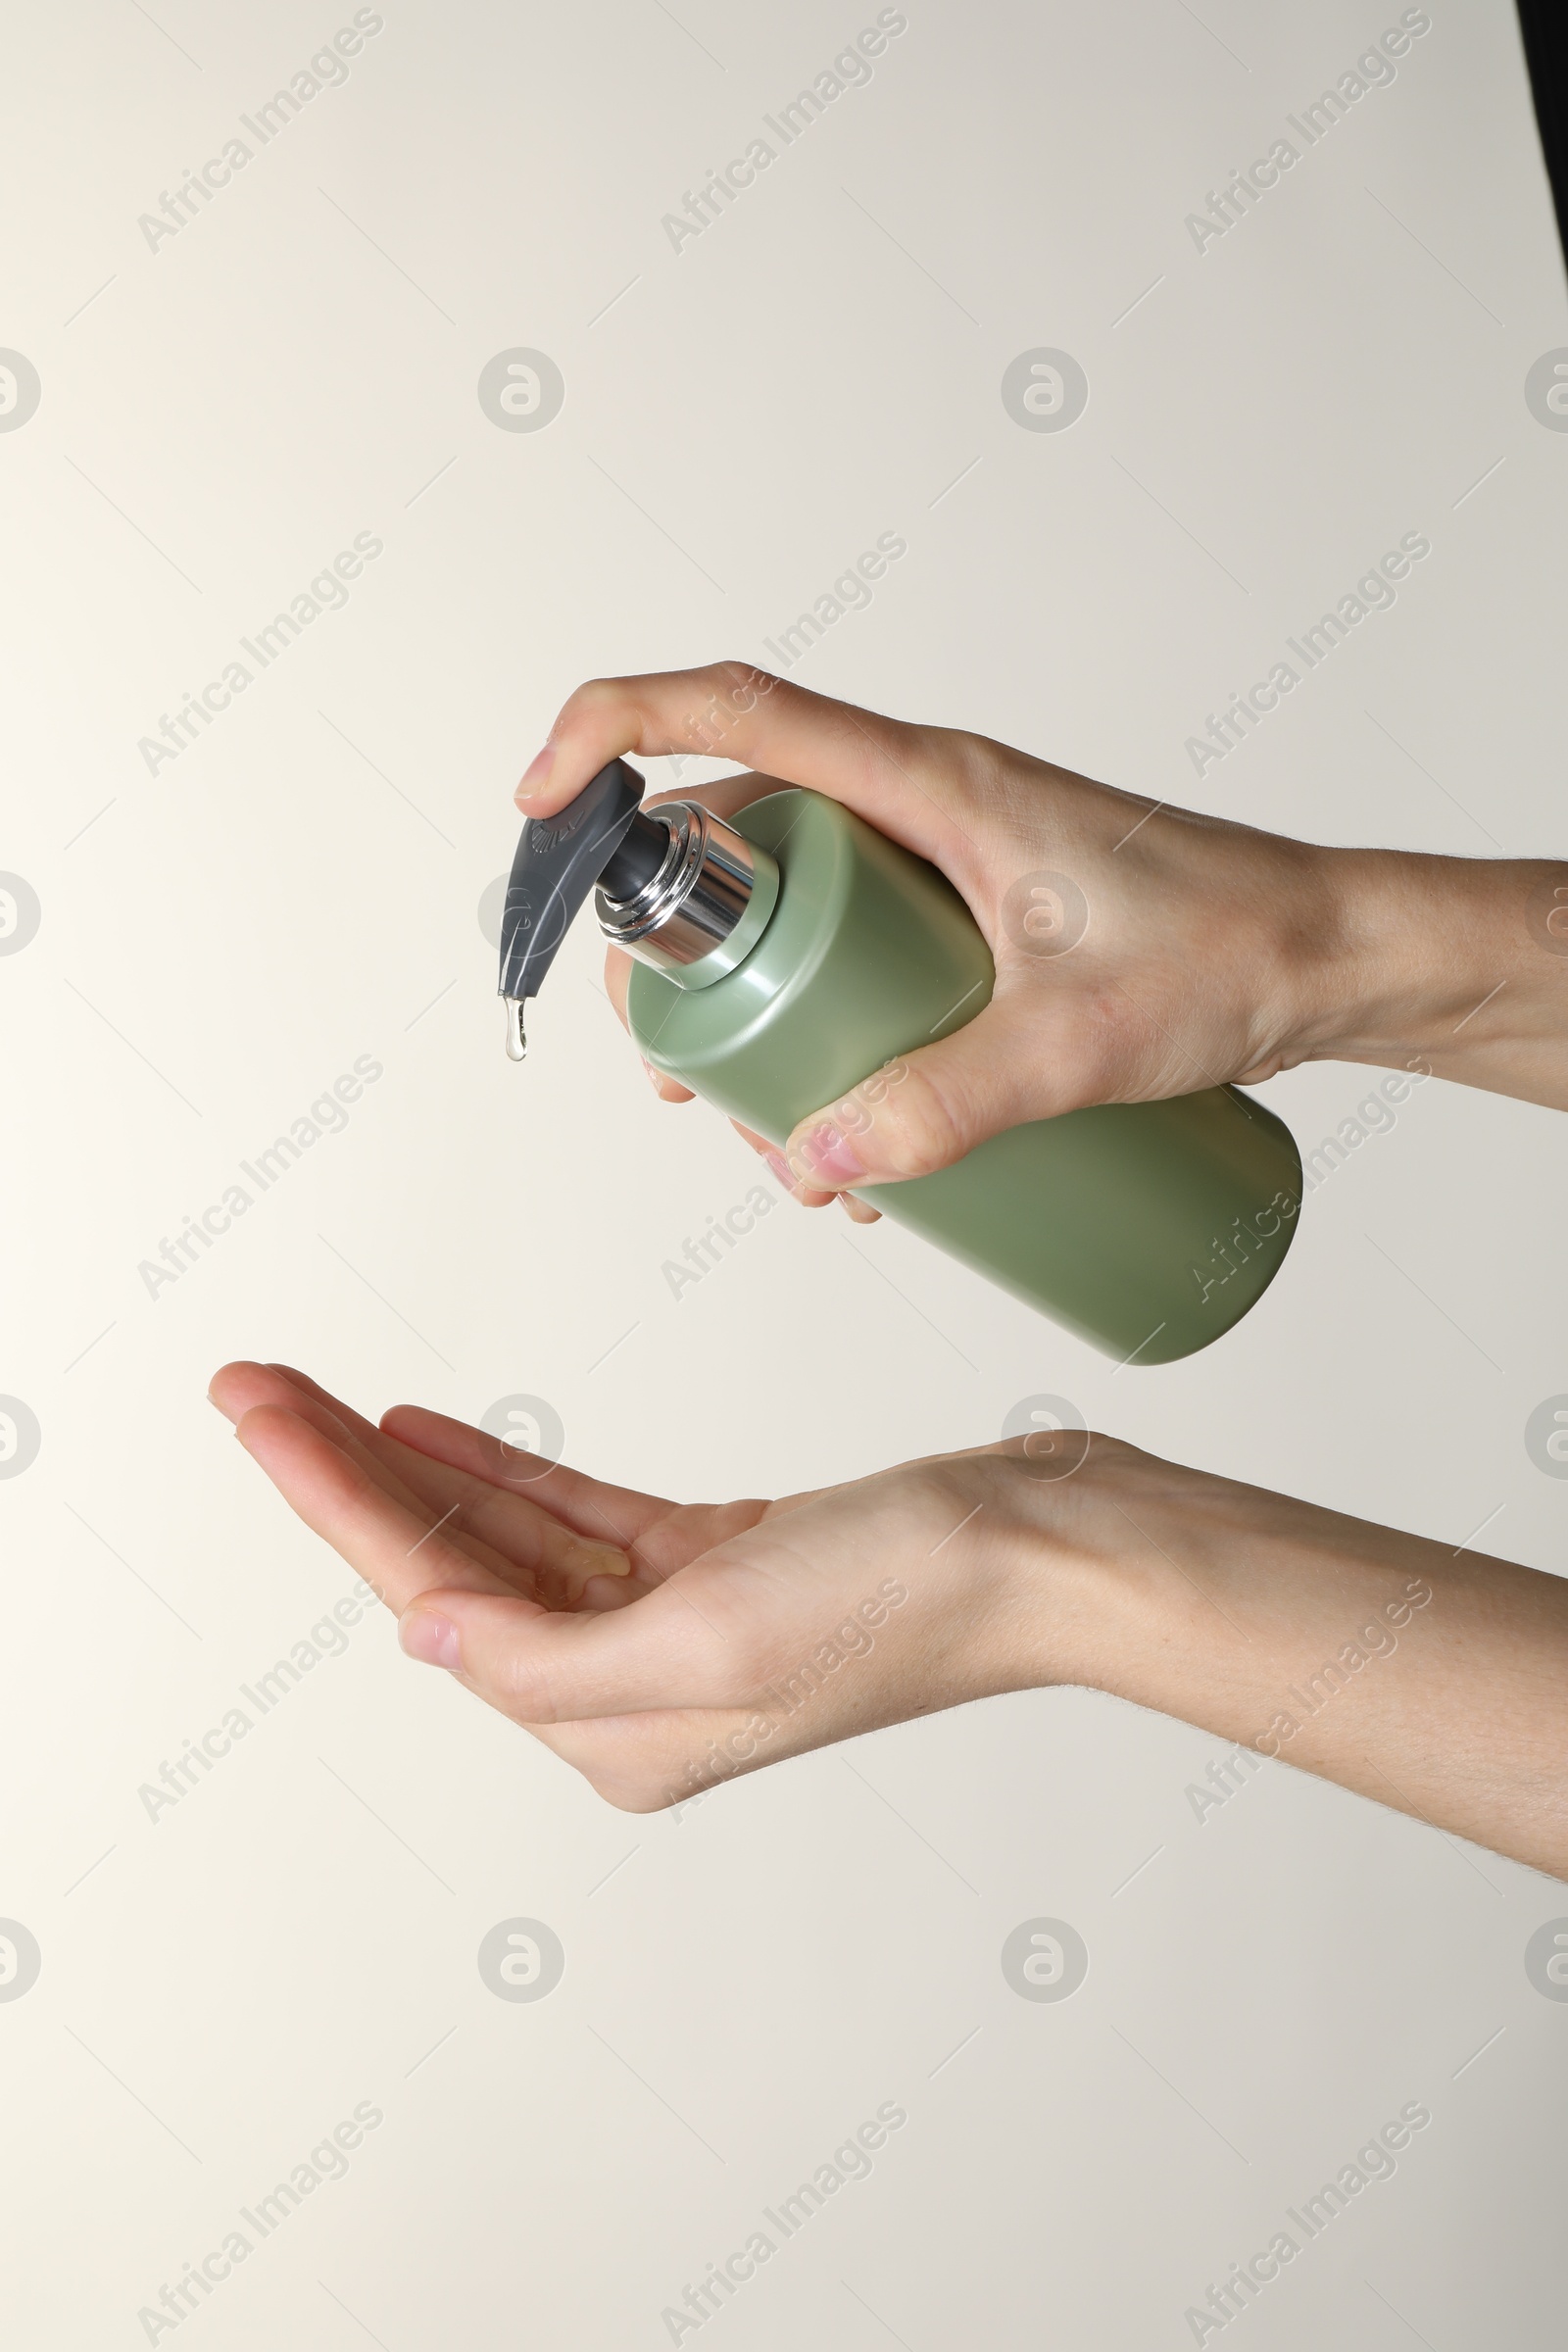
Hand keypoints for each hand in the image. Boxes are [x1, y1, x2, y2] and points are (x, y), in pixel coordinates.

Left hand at [205, 1361, 1063, 1813]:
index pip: (436, 1599)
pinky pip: (574, 1513)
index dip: (332, 1497)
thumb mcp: (713, 1642)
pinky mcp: (715, 1562)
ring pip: (503, 1534)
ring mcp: (672, 1622)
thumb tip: (427, 1637)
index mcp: (616, 1729)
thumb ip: (552, 1655)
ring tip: (316, 1394)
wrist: (1046, 1548)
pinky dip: (502, 1470)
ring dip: (408, 1464)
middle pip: (451, 1565)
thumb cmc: (911, 1600)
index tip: (255, 1410)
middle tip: (252, 1384)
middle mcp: (631, 1687)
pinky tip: (431, 1432)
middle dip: (342, 1473)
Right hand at [519, 662, 1567, 1197]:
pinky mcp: (969, 924)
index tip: (538, 803)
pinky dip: (823, 1034)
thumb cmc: (1237, 952)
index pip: (735, 711)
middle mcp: (921, 808)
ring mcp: (942, 866)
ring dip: (751, 1013)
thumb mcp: (1078, 1043)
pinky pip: (856, 960)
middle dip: (676, 950)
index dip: (613, 734)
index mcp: (931, 782)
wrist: (1335, 961)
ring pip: (793, 915)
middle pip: (737, 838)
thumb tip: (815, 1162)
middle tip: (677, 1068)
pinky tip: (846, 1137)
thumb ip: (945, 1107)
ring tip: (764, 1130)